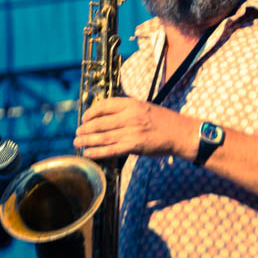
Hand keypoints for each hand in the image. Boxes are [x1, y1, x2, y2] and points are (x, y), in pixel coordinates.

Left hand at [74, 97, 190, 159]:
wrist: (180, 133)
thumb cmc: (163, 121)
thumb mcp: (145, 107)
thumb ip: (128, 110)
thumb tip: (107, 116)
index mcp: (133, 104)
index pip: (105, 105)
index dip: (91, 112)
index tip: (85, 118)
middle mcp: (130, 116)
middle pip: (100, 122)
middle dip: (85, 128)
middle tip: (77, 133)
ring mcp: (131, 131)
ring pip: (102, 136)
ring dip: (87, 140)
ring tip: (77, 142)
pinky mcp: (134, 146)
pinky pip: (110, 150)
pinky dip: (97, 152)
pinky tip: (88, 153)